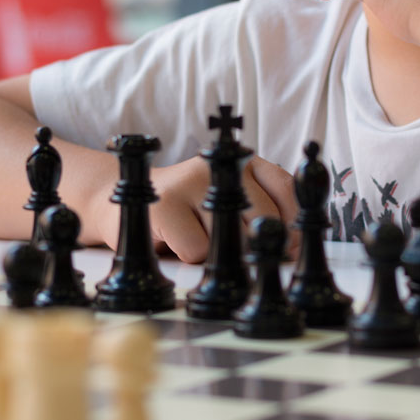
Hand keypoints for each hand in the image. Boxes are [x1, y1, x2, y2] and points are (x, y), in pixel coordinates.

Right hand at [115, 155, 298, 263]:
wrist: (123, 203)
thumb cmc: (189, 212)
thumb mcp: (229, 203)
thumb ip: (265, 217)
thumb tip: (296, 249)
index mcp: (242, 161)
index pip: (285, 190)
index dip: (292, 226)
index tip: (290, 248)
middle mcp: (220, 165)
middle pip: (262, 219)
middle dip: (254, 247)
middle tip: (233, 250)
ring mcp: (191, 182)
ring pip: (231, 238)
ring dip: (219, 254)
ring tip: (197, 237)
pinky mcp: (165, 207)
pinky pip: (198, 251)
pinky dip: (192, 258)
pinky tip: (176, 241)